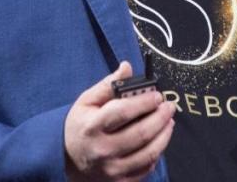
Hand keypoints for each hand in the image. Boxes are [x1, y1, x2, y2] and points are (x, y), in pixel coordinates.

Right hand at [64, 61, 175, 180]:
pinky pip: (146, 168)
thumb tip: (127, 67)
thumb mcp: (86, 101)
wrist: (67, 159)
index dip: (144, 102)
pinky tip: (158, 141)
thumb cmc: (80, 126)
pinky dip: (156, 154)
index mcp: (92, 126)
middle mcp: (102, 149)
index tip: (157, 95)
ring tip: (169, 122)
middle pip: (140, 133)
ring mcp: (111, 169)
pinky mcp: (119, 181)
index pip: (123, 112)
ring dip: (164, 135)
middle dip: (160, 117)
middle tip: (169, 107)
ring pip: (148, 153)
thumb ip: (108, 85)